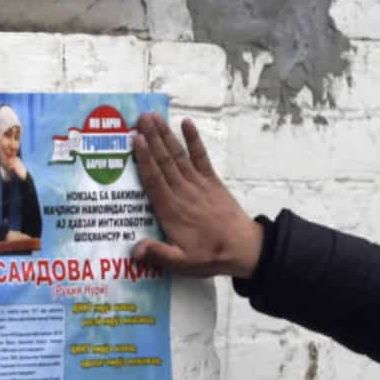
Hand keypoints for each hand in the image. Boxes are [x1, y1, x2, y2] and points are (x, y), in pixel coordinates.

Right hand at [129, 113, 266, 281]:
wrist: (244, 248)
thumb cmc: (209, 255)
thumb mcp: (182, 262)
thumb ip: (158, 254)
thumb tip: (134, 250)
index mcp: (171, 210)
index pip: (154, 179)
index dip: (144, 158)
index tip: (135, 139)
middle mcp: (183, 192)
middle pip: (164, 161)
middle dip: (152, 138)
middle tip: (140, 118)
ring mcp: (198, 184)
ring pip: (178, 155)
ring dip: (166, 135)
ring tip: (154, 117)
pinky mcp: (212, 182)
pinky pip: (201, 157)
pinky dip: (194, 140)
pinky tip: (187, 123)